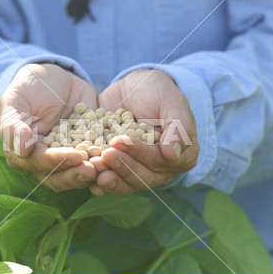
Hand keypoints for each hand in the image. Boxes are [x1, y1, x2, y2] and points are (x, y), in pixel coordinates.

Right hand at [0, 63, 97, 191]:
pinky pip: (97, 162)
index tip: (75, 156)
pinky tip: (121, 163)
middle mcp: (46, 162)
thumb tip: (21, 149)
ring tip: (108, 165)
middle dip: (77, 175)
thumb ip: (13, 124)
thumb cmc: (30, 87)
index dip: (58, 162)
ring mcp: (68, 158)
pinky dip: (107, 166)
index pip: (40, 164)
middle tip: (94, 168)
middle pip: (60, 177)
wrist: (56, 78)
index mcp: (24, 154)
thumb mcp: (17, 99)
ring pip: (79, 174)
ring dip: (94, 173)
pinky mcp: (88, 152)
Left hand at [90, 69, 198, 195]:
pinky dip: (101, 184)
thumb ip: (178, 126)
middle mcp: (163, 168)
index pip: (163, 161)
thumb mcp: (170, 100)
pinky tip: (89, 182)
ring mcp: (141, 171)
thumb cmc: (157, 91)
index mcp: (183, 153)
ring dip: (112, 178)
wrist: (132, 90)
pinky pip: (113, 182)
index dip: (143, 154)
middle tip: (106, 154)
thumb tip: (173, 155)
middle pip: (145, 177)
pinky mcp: (121, 170)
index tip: (123, 141)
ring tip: (95, 168)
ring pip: (128, 184)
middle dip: (124, 166)